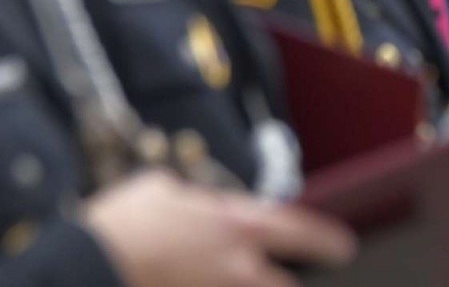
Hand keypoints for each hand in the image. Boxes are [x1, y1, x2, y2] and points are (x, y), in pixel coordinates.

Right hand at [83, 170, 355, 286]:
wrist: (86, 265)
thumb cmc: (125, 220)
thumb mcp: (164, 190)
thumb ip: (197, 200)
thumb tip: (201, 205)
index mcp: (236, 223)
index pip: (299, 231)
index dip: (326, 241)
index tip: (343, 248)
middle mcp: (234, 265)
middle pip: (282, 286)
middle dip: (288, 285)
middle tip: (291, 282)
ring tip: (253, 283)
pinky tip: (202, 283)